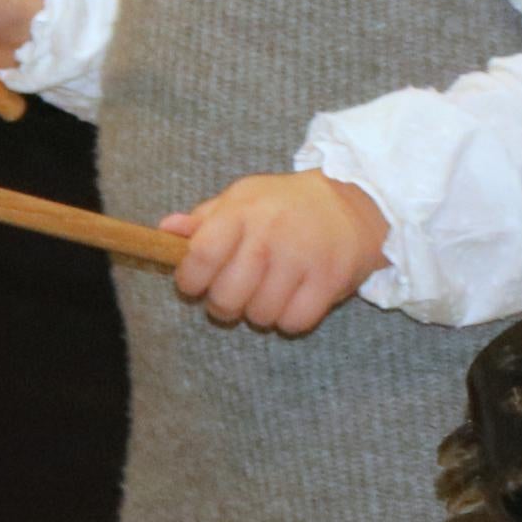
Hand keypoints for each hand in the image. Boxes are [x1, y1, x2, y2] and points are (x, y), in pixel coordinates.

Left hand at [160, 172, 391, 334]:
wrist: (355, 200)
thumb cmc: (287, 204)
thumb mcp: (244, 198)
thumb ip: (204, 219)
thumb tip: (165, 230)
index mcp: (242, 210)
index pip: (200, 256)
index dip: (190, 279)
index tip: (195, 283)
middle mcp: (270, 233)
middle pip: (227, 298)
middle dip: (225, 304)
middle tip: (236, 291)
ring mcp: (302, 257)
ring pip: (260, 315)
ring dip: (260, 311)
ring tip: (270, 289)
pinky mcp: (330, 280)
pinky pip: (293, 322)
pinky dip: (290, 319)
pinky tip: (295, 296)